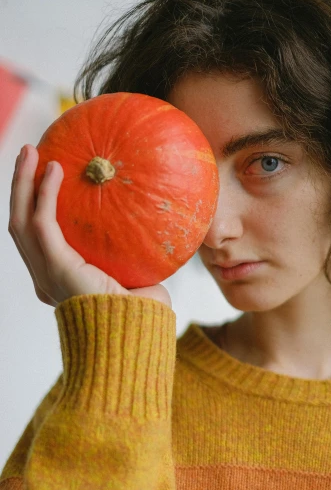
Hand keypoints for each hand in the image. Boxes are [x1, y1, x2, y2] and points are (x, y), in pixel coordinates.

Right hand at [8, 144, 171, 308]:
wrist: (135, 338)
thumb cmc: (142, 316)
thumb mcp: (133, 279)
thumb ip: (132, 257)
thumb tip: (153, 230)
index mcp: (59, 282)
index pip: (36, 240)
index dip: (34, 208)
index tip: (44, 180)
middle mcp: (45, 279)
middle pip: (19, 225)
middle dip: (20, 188)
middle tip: (29, 155)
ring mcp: (45, 274)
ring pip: (20, 220)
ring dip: (23, 182)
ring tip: (31, 151)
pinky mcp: (55, 267)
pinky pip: (42, 222)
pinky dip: (44, 193)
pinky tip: (55, 169)